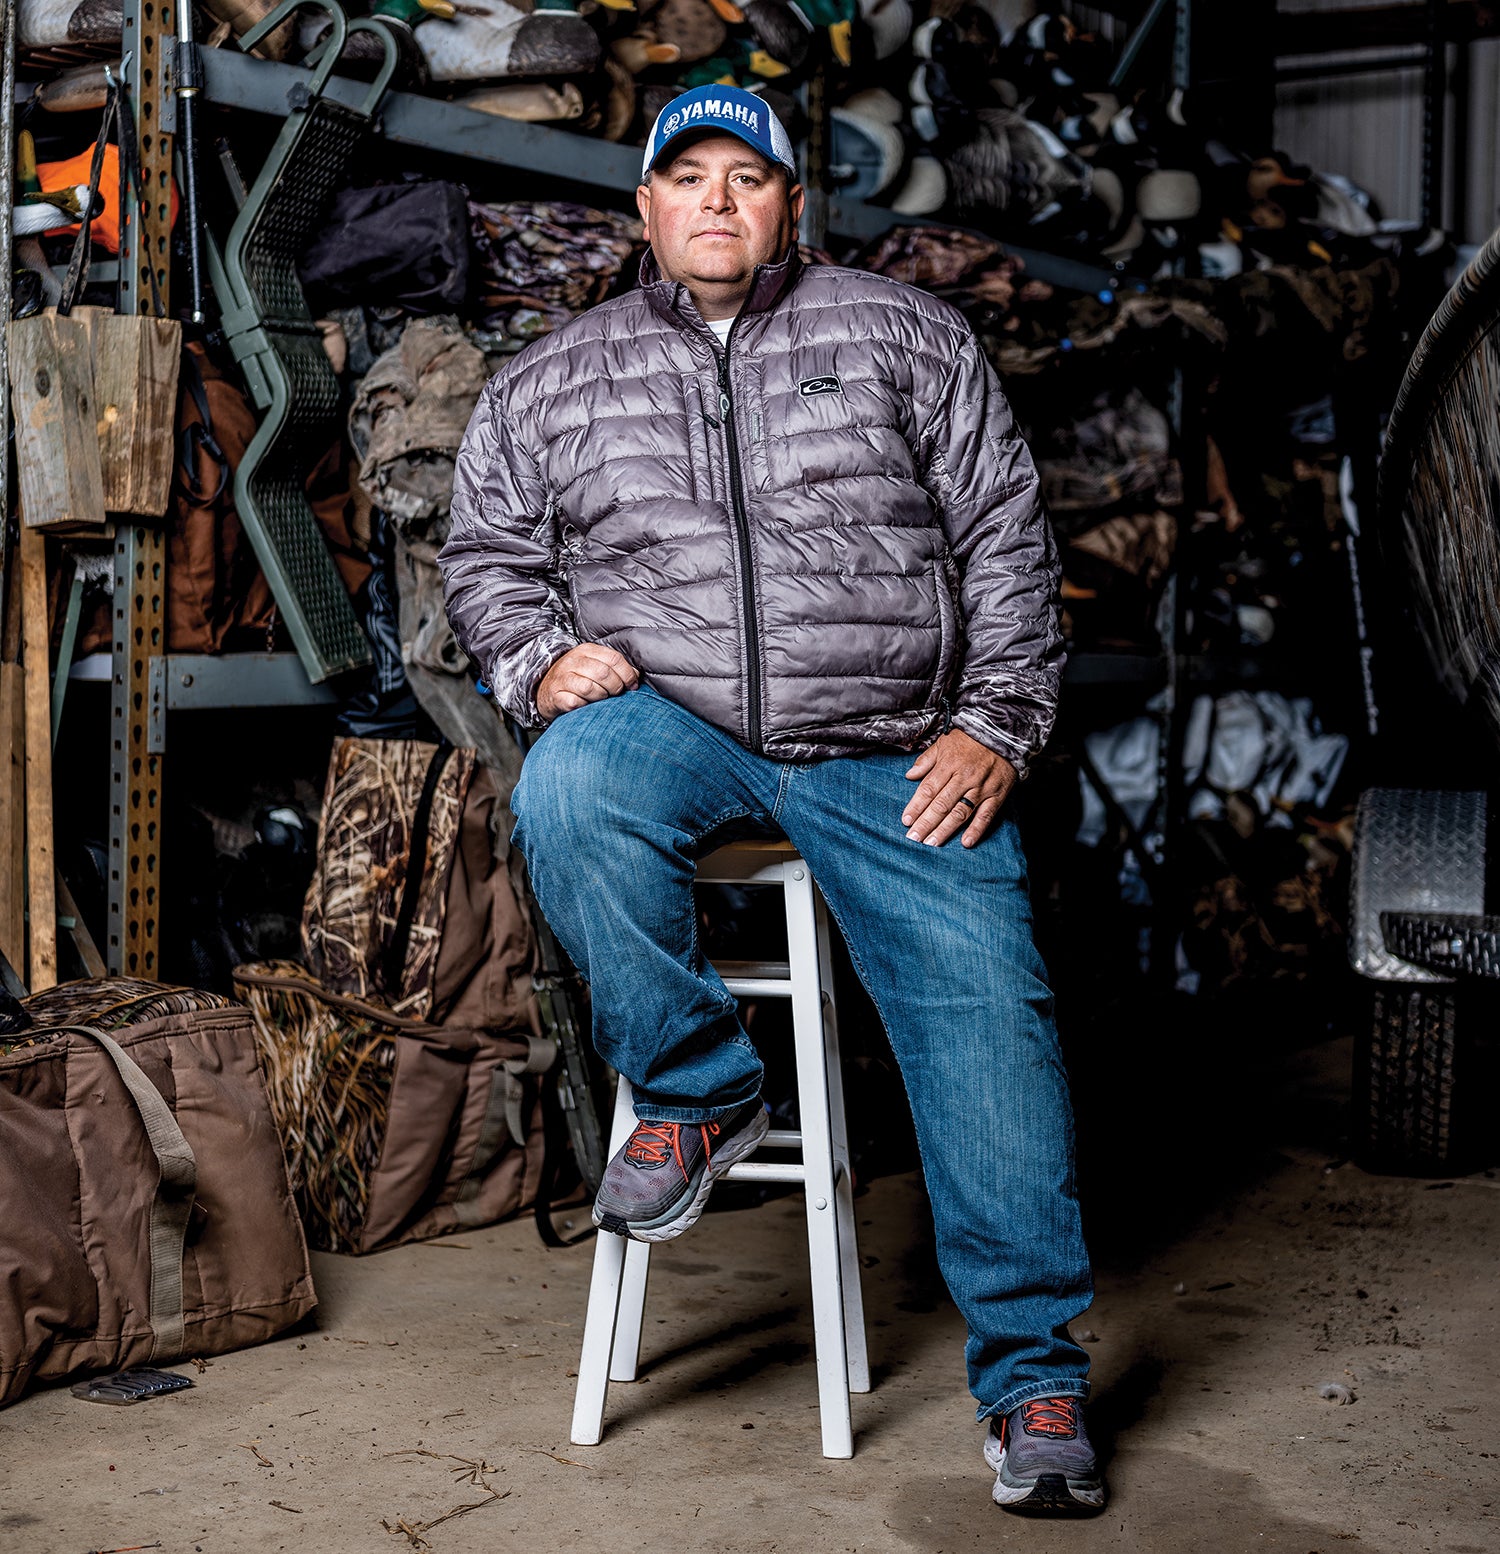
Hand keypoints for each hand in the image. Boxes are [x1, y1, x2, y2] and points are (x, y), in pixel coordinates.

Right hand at [537, 642, 639, 719]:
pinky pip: (576, 702)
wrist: (545, 689)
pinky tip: (586, 705)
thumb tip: (636, 675)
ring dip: (601, 697)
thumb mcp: (593, 665)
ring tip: (601, 699)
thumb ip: (614, 667)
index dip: (627, 674)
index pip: (614, 658)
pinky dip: (585, 706)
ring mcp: (562, 679)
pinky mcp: (556, 696)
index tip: (632, 685)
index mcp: (586, 650)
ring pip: (590, 688)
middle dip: (616, 687)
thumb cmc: (576, 678)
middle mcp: (573, 662)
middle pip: (604, 673)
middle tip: (616, 694)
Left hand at [902, 729, 1016, 847]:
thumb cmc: (970, 739)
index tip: (906, 821)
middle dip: (926, 823)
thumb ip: (926, 760)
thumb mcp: (944, 742)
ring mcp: (981, 788)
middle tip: (914, 839)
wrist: (1004, 733)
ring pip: (960, 812)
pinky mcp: (997, 795)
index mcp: (949, 764)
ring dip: (944, 830)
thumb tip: (909, 775)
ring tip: (931, 844)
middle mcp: (964, 777)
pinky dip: (977, 829)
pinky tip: (965, 843)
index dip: (916, 806)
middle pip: (941, 804)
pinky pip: (986, 815)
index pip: (928, 789)